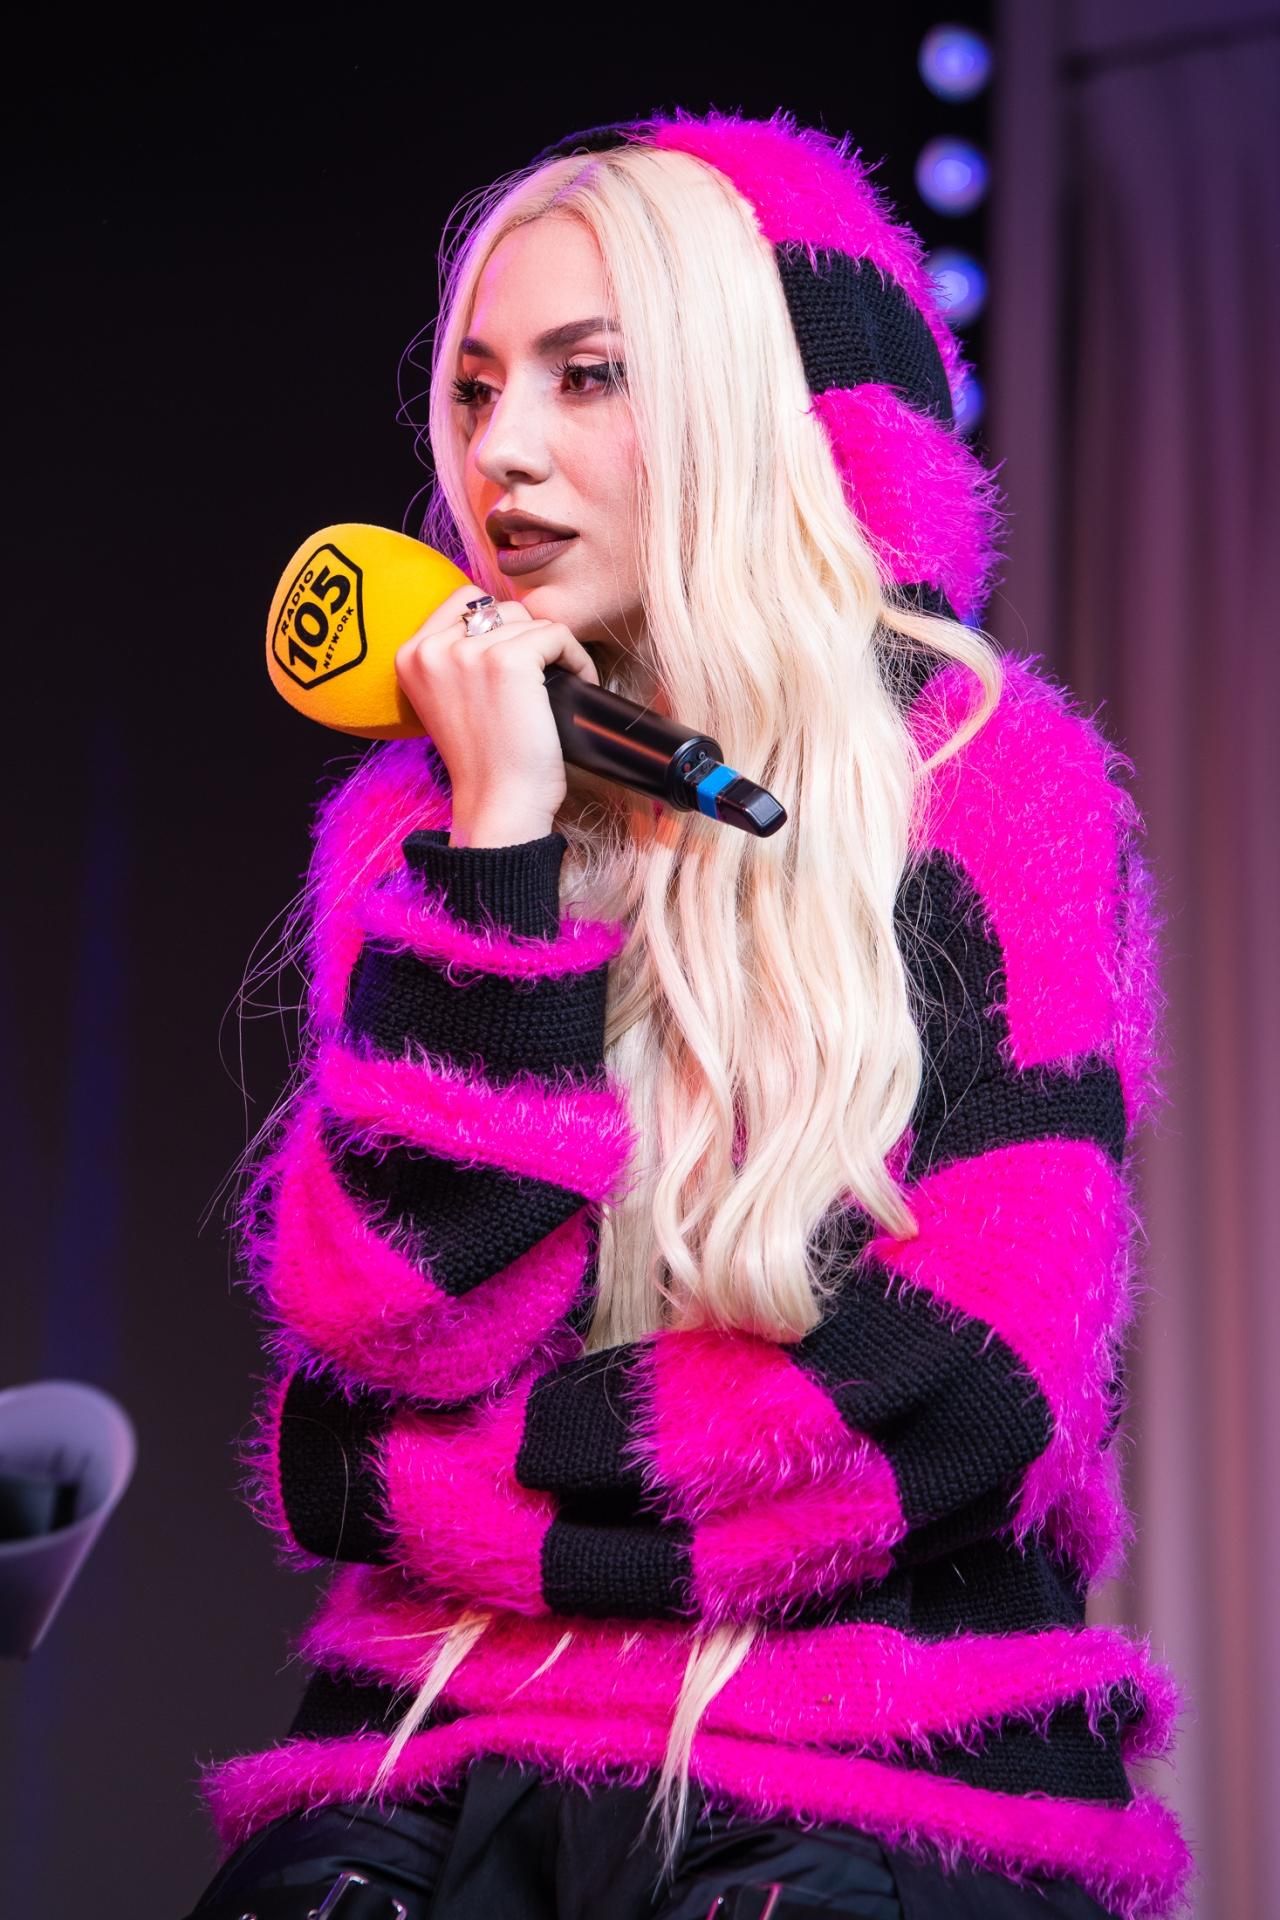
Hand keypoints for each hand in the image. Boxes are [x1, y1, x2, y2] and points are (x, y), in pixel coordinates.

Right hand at [394, 586, 600, 833]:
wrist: (498, 805)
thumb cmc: (484, 760)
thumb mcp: (449, 699)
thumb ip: (457, 657)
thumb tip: (500, 618)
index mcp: (409, 654)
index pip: (464, 600)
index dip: (500, 625)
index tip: (518, 661)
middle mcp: (431, 648)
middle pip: (500, 609)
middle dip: (528, 639)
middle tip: (543, 678)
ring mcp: (468, 652)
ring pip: (531, 622)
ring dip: (554, 650)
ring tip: (561, 684)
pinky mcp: (508, 661)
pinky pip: (558, 635)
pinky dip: (577, 658)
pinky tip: (579, 684)